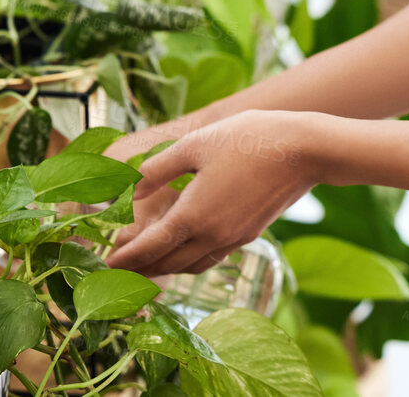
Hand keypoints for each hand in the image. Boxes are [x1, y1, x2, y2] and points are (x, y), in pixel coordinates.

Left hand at [103, 109, 319, 277]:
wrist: (302, 150)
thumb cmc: (247, 140)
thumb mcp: (194, 145)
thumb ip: (157, 170)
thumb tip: (126, 187)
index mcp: (194, 216)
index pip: (149, 248)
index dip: (125, 257)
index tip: (106, 263)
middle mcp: (212, 236)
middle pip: (168, 263)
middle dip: (140, 268)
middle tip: (117, 267)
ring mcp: (233, 239)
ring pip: (190, 265)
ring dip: (164, 267)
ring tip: (145, 263)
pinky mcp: (248, 234)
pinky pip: (210, 258)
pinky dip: (189, 260)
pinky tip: (184, 249)